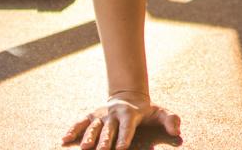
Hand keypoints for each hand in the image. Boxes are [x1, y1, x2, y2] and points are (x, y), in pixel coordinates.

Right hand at [62, 91, 180, 148]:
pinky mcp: (92, 116)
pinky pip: (81, 122)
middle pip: (109, 129)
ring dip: (88, 137)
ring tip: (83, 148)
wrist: (129, 97)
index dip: (124, 137)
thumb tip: (177, 131)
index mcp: (131, 114)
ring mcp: (102, 115)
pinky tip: (64, 139)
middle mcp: (114, 114)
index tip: (121, 148)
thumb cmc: (146, 110)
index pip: (128, 127)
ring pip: (94, 126)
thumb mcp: (160, 113)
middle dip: (105, 140)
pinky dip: (72, 130)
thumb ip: (170, 120)